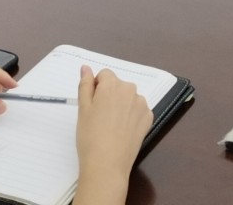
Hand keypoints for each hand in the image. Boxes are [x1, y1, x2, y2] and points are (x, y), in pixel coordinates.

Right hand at [76, 66, 151, 192]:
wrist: (107, 164)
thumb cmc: (90, 137)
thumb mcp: (83, 109)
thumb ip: (85, 85)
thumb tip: (86, 68)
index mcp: (112, 85)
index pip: (104, 75)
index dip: (96, 88)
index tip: (92, 105)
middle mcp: (130, 90)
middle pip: (118, 86)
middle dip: (109, 96)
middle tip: (99, 117)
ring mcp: (142, 104)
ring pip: (129, 98)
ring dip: (121, 105)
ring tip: (111, 126)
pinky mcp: (148, 118)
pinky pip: (138, 110)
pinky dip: (131, 116)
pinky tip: (122, 131)